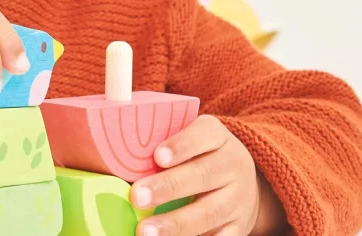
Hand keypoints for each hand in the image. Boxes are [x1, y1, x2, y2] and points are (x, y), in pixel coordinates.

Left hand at [130, 115, 276, 235]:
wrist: (246, 183)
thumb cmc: (201, 157)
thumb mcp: (192, 142)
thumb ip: (163, 146)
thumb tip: (115, 156)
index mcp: (218, 138)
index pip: (204, 135)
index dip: (181, 146)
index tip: (158, 157)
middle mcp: (233, 165)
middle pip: (202, 175)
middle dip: (168, 187)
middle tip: (137, 196)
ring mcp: (238, 198)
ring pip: (208, 212)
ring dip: (175, 224)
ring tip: (145, 232)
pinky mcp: (239, 226)